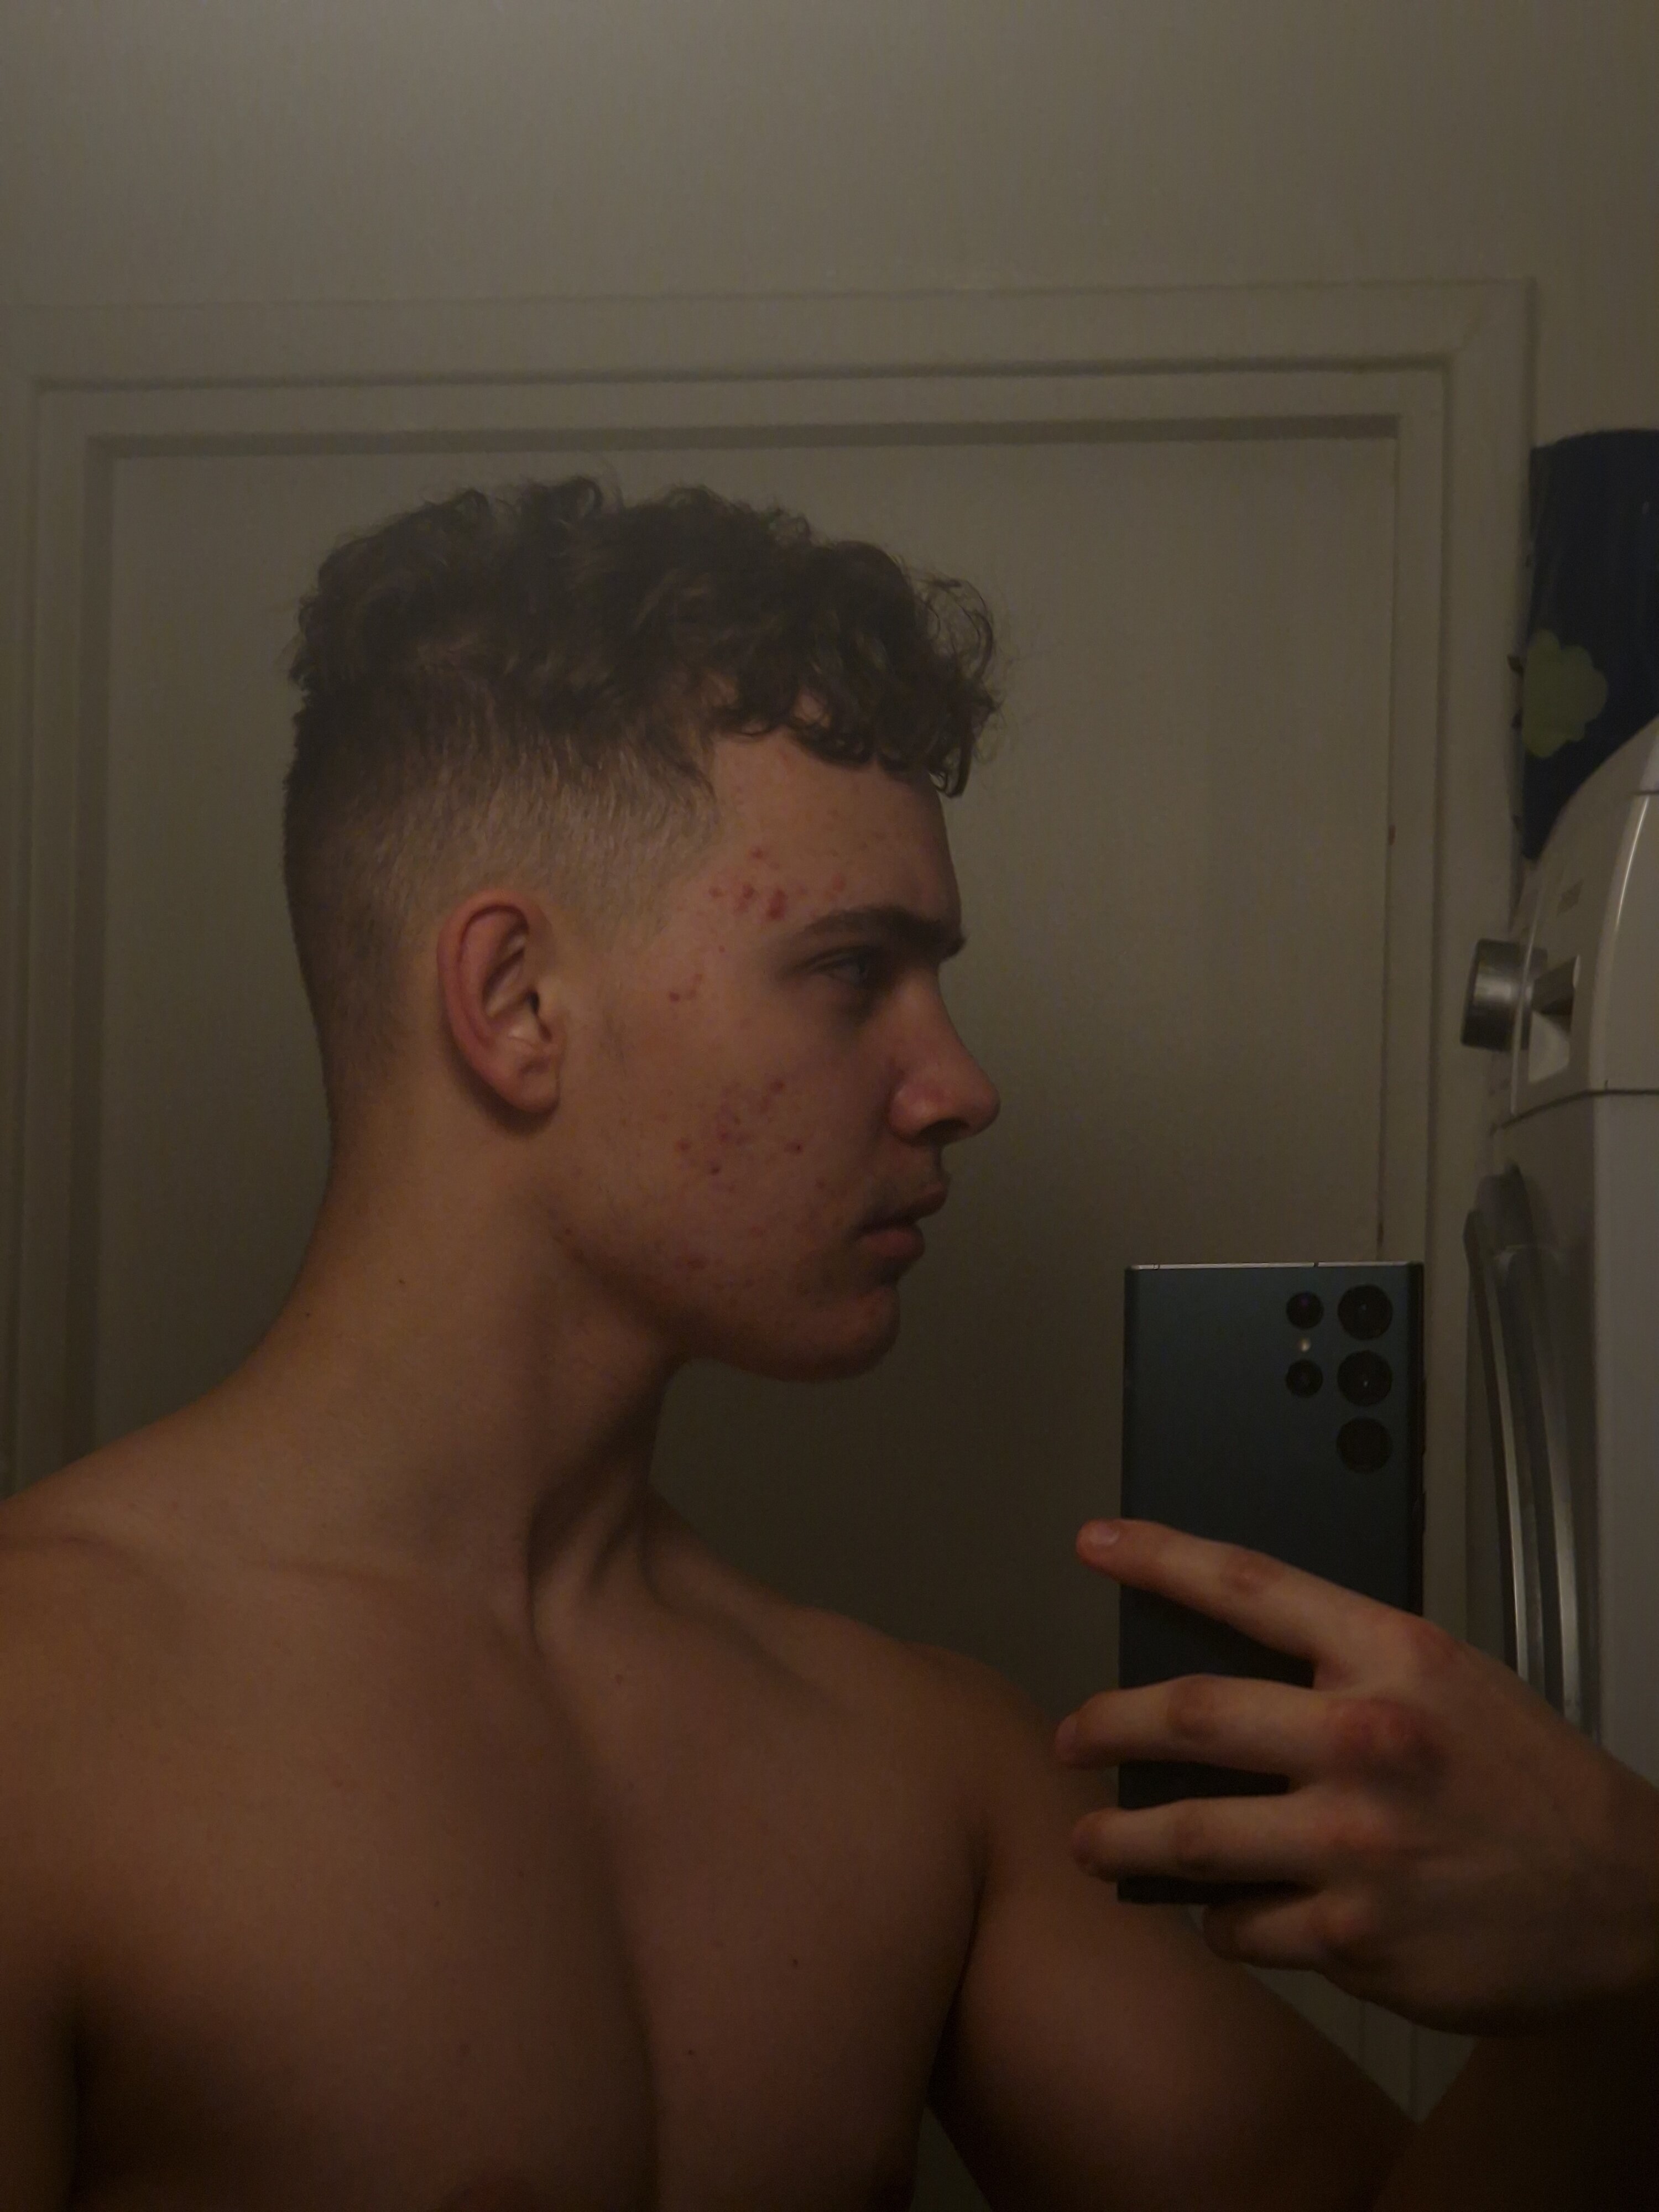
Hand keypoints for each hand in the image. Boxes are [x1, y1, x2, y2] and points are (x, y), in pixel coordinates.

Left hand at [1057, 1518, 1658, 2033]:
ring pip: (1191, 1836)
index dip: (1160, 1558)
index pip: (1249, 1585)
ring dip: (1122, 1840)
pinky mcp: (1356, 1939)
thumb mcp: (1444, 1682)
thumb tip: (1216, 1668)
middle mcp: (1365, 1742)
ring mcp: (1356, 1846)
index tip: (1096, 1544)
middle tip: (1071, 1736)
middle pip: (1190, 1715)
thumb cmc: (1527, 1782)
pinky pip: (1243, 1925)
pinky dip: (1221, 1919)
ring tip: (1092, 1842)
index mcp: (1391, 1658)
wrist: (1627, 1898)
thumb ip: (1339, 1667)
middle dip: (1106, 1724)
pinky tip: (1224, 1912)